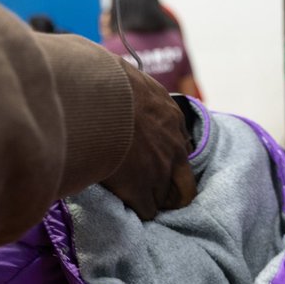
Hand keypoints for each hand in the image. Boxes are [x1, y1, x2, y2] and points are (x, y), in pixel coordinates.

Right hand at [102, 67, 196, 219]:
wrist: (99, 101)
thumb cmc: (104, 81)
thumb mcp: (125, 76)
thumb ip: (124, 86)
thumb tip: (99, 73)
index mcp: (171, 117)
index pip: (179, 144)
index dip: (165, 156)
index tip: (151, 159)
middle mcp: (172, 147)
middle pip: (185, 181)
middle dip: (172, 189)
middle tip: (154, 192)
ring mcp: (159, 171)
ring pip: (166, 198)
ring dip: (153, 201)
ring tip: (136, 202)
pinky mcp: (140, 189)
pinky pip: (147, 210)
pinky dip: (136, 210)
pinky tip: (124, 206)